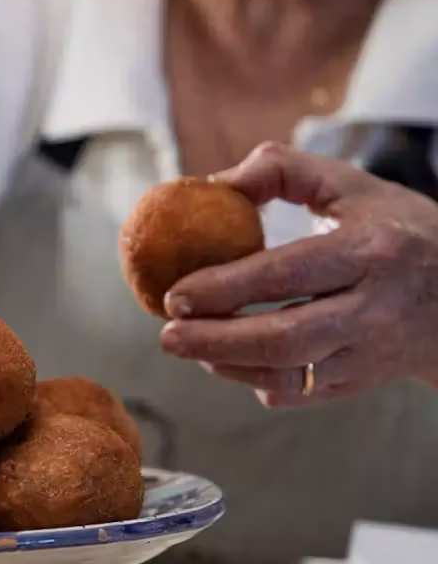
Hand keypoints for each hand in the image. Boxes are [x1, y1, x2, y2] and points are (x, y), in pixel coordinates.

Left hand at [159, 142, 437, 406]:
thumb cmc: (395, 230)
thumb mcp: (352, 186)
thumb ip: (282, 171)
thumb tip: (212, 184)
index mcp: (372, 250)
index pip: (288, 274)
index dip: (226, 287)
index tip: (175, 293)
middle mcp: (375, 308)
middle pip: (286, 338)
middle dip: (216, 341)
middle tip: (168, 335)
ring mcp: (371, 352)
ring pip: (291, 375)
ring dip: (229, 365)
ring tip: (191, 347)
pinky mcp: (363, 382)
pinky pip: (302, 393)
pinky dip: (258, 381)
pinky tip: (231, 361)